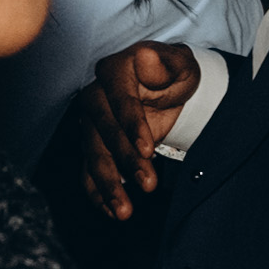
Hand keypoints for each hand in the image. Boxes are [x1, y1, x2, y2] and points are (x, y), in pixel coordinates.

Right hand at [79, 41, 193, 221]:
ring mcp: (92, 124)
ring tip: (124, 212)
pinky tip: (112, 212)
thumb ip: (163, 61)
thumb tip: (146, 56)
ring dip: (109, 186)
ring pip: (95, 157)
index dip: (132, 125)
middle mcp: (95, 97)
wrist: (169, 88)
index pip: (119, 101)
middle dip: (125, 162)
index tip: (148, 149)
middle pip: (104, 133)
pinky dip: (99, 193)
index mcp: (113, 71)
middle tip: (149, 185)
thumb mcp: (178, 62)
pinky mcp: (95, 146)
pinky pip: (90, 172)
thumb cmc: (174, 73)